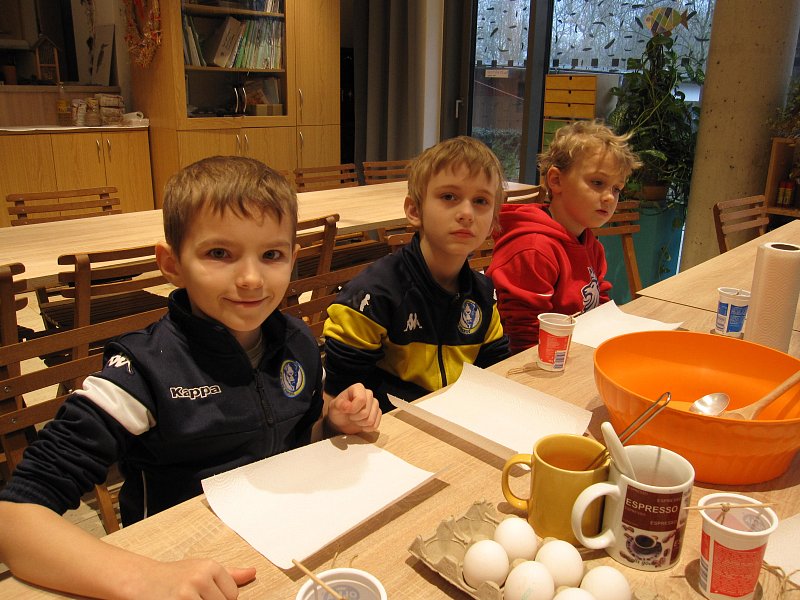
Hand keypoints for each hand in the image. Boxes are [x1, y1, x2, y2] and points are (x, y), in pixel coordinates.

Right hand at [127, 559, 255, 599]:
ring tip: (185, 599)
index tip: (203, 594)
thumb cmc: (173, 576)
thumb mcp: (202, 569)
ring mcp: (186, 594)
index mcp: (210, 566)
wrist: (141, 580)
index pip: (233, 596)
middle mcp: (200, 578)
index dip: (219, 599)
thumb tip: (253, 573)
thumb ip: (230, 575)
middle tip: (193, 596)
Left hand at [326, 383, 381, 433]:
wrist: (340, 421)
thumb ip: (339, 404)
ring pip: (371, 420)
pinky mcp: (378, 414)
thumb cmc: (338, 411)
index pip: (361, 399)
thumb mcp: (334, 407)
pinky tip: (361, 424)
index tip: (347, 411)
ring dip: (360, 423)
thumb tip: (347, 406)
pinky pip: (375, 425)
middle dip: (356, 417)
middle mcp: (369, 394)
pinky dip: (366, 428)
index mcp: (358, 388)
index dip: (353, 409)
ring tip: (355, 419)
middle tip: (350, 416)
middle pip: (366, 412)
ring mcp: (375, 404)